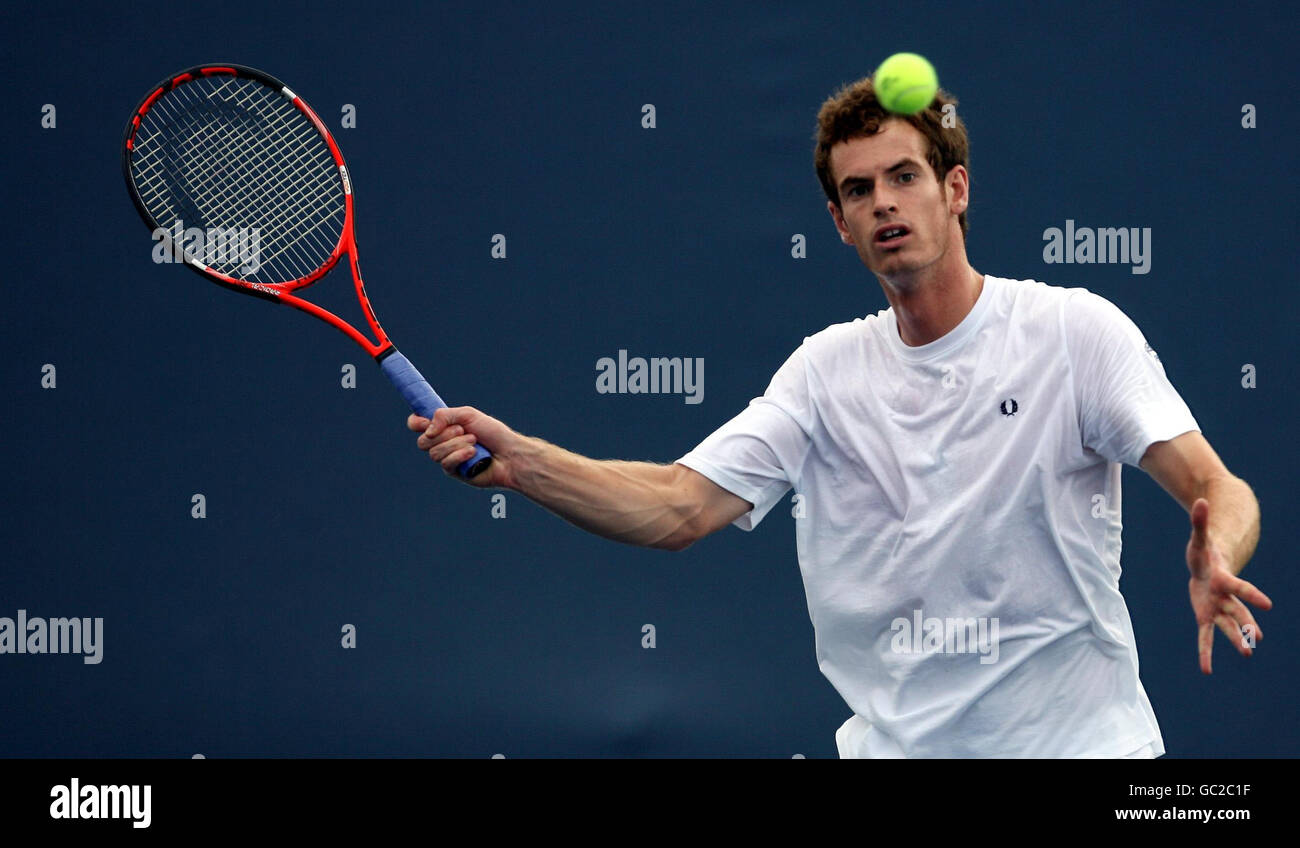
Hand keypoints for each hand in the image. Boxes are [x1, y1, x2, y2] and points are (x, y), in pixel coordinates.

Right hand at [407, 407, 518, 488]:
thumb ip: (444, 416)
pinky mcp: (453, 472)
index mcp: (443, 426)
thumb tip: (427, 430)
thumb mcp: (468, 415)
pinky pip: (445, 463)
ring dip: (456, 444)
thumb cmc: (492, 433)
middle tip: (463, 430)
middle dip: (443, 434)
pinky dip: (459, 455)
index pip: (416, 424)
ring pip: (434, 453)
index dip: (416, 423)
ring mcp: (446, 458)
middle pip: (422, 441)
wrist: (509, 453)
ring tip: (474, 442)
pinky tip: (473, 453)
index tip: (424, 422)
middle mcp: (442, 442)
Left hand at [1185, 497, 1271, 673]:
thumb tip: (1201, 500)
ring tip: (1247, 652)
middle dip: (1245, 623)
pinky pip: (1205, 637)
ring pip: (1227, 625)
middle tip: (1256, 637)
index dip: (1251, 594)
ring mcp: (1217, 607)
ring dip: (1236, 639)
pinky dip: (1205, 652)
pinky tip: (1206, 670)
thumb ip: (1199, 520)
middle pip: (1236, 610)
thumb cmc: (1204, 551)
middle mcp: (1224, 596)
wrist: (1207, 565)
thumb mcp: (1199, 537)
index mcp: (1223, 578)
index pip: (1238, 587)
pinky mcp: (1206, 615)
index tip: (1268, 605)